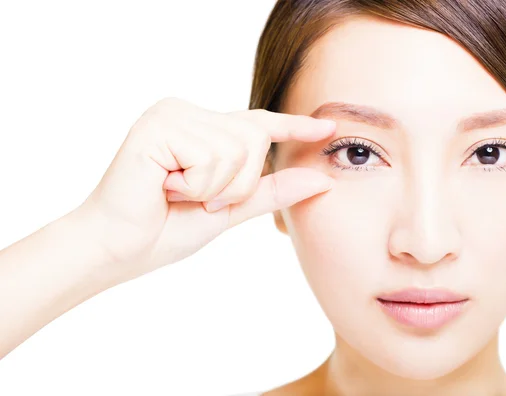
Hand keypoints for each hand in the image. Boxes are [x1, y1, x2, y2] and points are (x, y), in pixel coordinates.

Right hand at [78, 97, 335, 280]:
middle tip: (196, 199)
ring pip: (237, 149)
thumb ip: (271, 191)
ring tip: (176, 194)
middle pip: (255, 138)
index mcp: (203, 129)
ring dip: (213, 188)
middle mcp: (188, 112)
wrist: (118, 250)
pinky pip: (211, 157)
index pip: (259, 122)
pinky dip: (195, 186)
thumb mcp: (229, 208)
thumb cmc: (166, 229)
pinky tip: (164, 187)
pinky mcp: (158, 125)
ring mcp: (171, 114)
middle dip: (237, 184)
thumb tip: (321, 179)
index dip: (295, 125)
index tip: (327, 127)